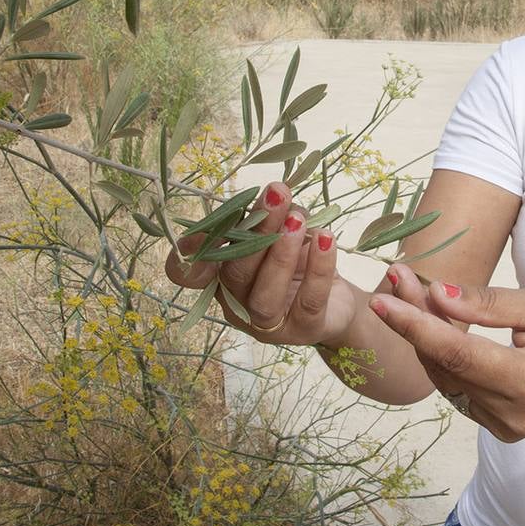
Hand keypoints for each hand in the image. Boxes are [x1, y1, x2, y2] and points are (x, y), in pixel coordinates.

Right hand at [164, 182, 359, 345]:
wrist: (336, 303)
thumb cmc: (299, 263)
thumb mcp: (280, 237)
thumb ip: (270, 220)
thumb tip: (275, 196)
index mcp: (222, 277)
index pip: (190, 273)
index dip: (188, 254)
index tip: (202, 229)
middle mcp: (237, 303)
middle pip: (236, 272)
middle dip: (256, 230)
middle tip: (276, 195)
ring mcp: (268, 323)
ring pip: (266, 294)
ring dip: (281, 254)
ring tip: (297, 219)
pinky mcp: (303, 329)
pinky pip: (309, 300)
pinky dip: (319, 267)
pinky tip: (327, 239)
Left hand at [371, 276, 524, 441]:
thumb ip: (486, 304)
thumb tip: (435, 294)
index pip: (458, 354)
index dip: (415, 327)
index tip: (383, 301)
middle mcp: (512, 415)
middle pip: (446, 365)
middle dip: (415, 321)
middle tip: (398, 278)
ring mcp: (504, 427)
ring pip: (445, 379)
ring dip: (424, 337)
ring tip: (410, 293)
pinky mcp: (498, 426)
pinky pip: (457, 388)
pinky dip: (442, 356)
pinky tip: (432, 323)